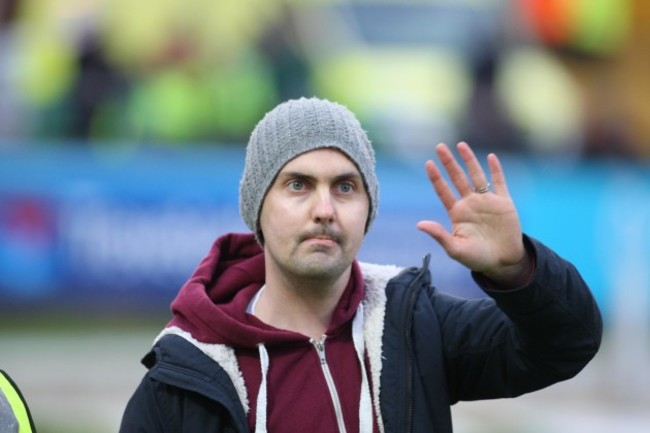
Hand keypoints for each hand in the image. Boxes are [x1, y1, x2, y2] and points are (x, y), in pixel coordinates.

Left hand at [416, 142, 529, 282]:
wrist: (503, 262)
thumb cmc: (477, 258)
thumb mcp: (455, 249)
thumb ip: (439, 235)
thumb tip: (419, 224)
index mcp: (457, 213)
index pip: (443, 191)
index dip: (436, 178)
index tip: (428, 164)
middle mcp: (470, 204)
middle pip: (457, 178)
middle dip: (449, 162)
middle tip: (439, 146)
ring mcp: (487, 201)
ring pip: (476, 176)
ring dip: (469, 160)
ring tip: (461, 145)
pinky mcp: (504, 203)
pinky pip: (499, 182)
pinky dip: (496, 170)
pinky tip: (490, 157)